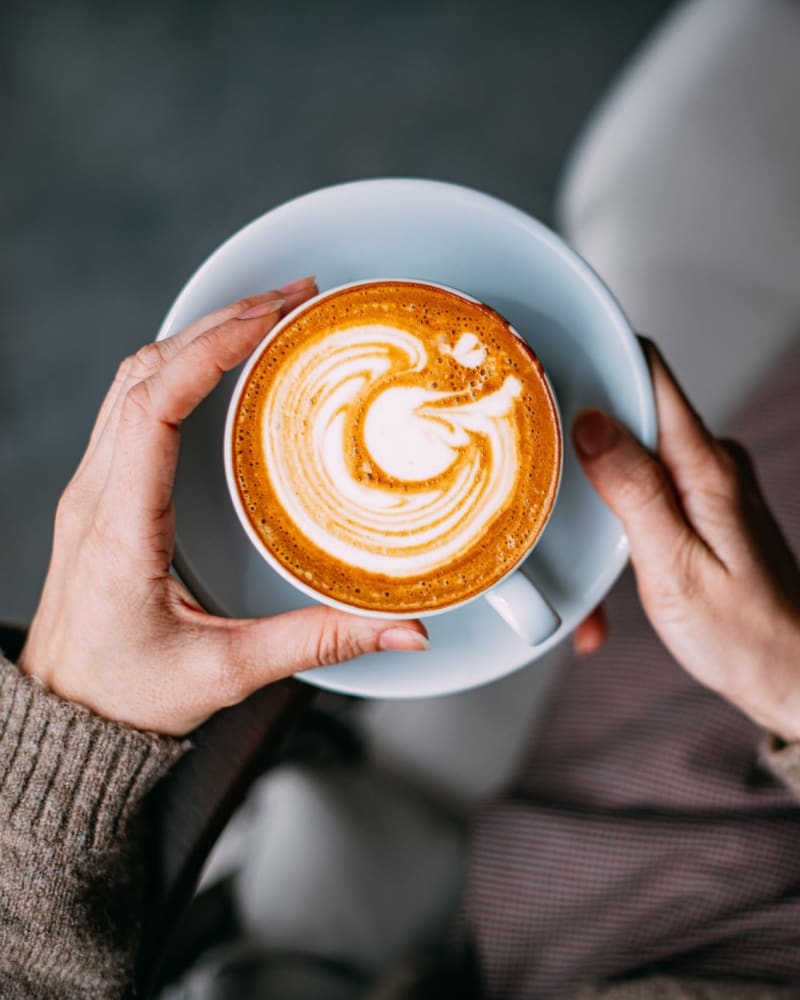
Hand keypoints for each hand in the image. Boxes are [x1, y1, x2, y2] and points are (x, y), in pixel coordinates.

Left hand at [18, 277, 427, 735]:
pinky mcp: (103, 492)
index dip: (210, 350)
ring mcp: (93, 487)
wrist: (67, 717)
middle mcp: (96, 493)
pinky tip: (222, 363)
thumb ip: (319, 641)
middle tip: (293, 299)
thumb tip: (404, 629)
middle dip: (220, 322)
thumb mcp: (228, 671)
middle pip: (145, 372)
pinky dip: (178, 366)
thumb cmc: (128, 696)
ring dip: (197, 336)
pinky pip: (132, 404)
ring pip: (133, 379)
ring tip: (266, 315)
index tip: (269, 319)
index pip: (153, 406)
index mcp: (119, 527)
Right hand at [571, 341, 799, 741]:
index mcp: (706, 467)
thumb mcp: (674, 568)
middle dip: (579, 441)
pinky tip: (608, 564)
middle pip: (631, 412)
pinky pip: (646, 488)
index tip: (544, 368)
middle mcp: (711, 462)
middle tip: (540, 477)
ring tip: (581, 553)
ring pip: (631, 456)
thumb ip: (633, 490)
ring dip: (594, 493)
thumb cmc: (743, 636)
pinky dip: (617, 519)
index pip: (649, 373)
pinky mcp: (701, 506)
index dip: (596, 357)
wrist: (791, 676)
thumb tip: (592, 422)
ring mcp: (708, 483)